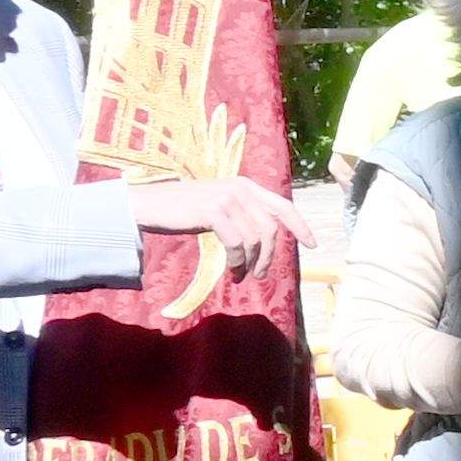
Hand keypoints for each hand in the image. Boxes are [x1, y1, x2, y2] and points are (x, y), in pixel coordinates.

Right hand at [147, 174, 290, 262]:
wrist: (147, 206)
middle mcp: (241, 188)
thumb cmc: (182, 210)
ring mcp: (227, 198)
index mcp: (246, 185)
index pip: (283, 205)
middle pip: (271, 229)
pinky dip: (237, 261)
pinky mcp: (213, 211)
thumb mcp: (220, 207)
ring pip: (255, 239)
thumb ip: (244, 214)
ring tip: (241, 275)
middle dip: (269, 256)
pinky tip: (233, 271)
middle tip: (259, 275)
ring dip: (250, 263)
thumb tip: (266, 239)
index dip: (300, 226)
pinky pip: (237, 244)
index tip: (312, 245)